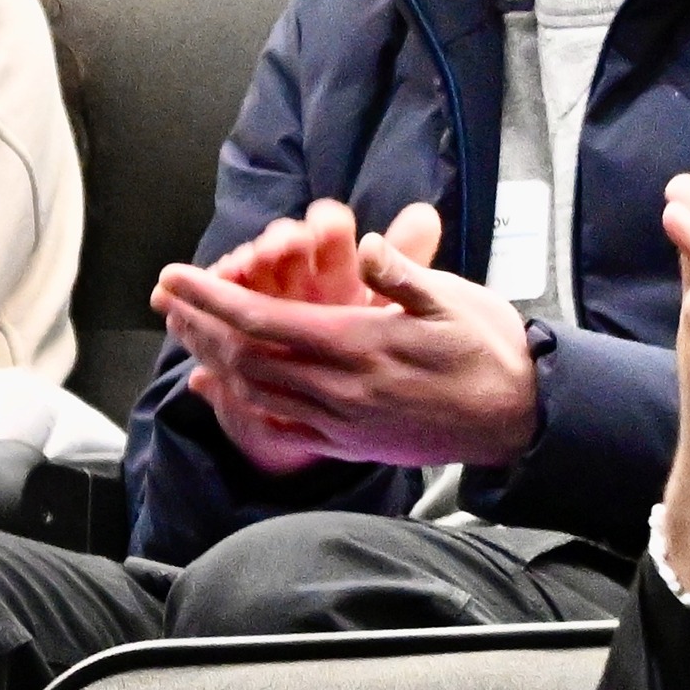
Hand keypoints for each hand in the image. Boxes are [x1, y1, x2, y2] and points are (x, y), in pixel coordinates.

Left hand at [150, 193, 541, 470]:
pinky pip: (282, 426)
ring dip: (212, 360)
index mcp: (358, 345)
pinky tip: (222, 386)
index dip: (209, 297)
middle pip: (244, 358)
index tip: (173, 276)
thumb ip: (401, 274)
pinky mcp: (351, 444)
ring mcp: (343, 422)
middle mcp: (340, 388)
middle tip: (164, 298)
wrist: (526, 421)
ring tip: (183, 331)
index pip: (261, 321)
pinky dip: (244, 403)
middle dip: (197, 326)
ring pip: (256, 391)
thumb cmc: (493, 351)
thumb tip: (361, 245)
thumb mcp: (454, 300)